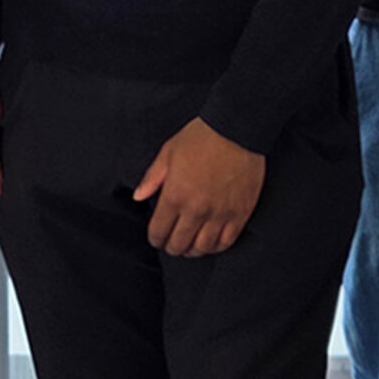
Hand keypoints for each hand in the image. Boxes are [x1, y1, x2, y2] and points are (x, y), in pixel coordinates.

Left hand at [132, 117, 264, 256]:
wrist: (237, 128)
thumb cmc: (202, 136)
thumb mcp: (169, 152)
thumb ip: (152, 178)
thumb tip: (139, 196)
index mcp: (174, 196)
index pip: (159, 232)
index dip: (155, 239)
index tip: (156, 237)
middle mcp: (196, 210)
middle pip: (179, 244)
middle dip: (172, 246)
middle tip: (172, 243)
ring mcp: (220, 214)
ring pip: (202, 248)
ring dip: (193, 250)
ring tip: (190, 246)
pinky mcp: (240, 213)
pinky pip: (226, 241)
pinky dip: (216, 247)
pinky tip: (211, 243)